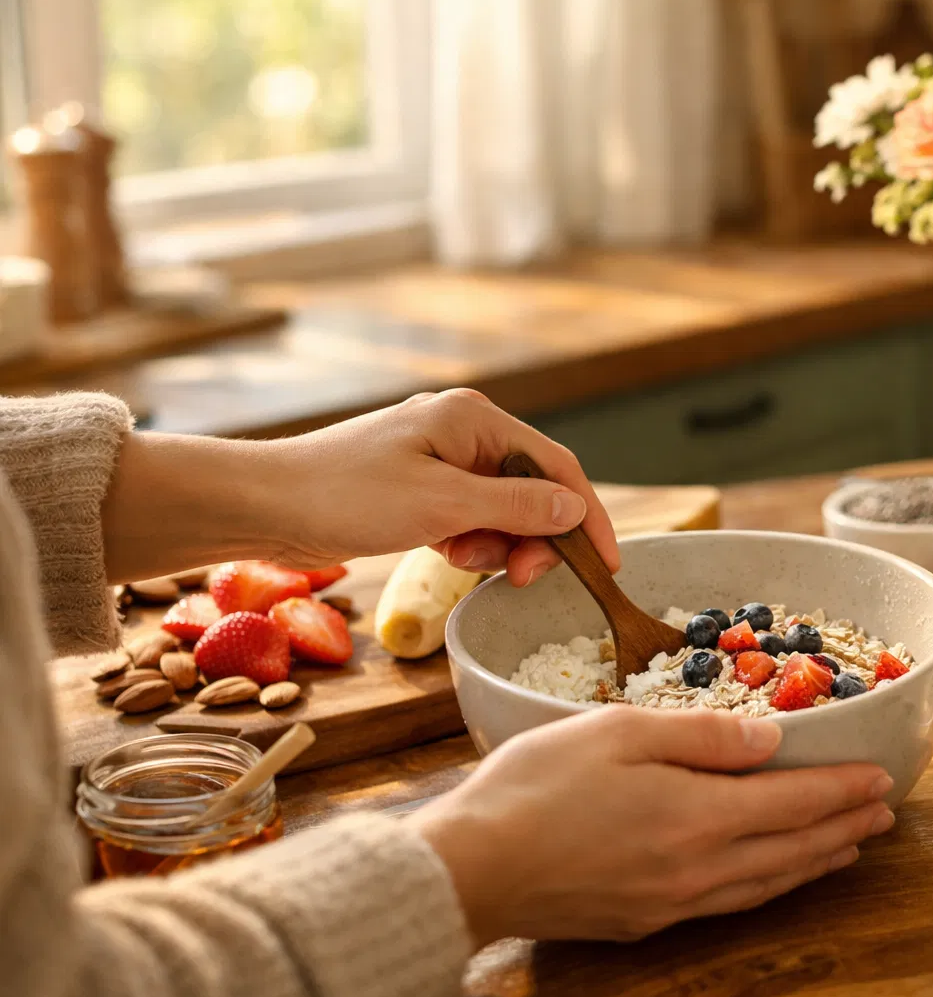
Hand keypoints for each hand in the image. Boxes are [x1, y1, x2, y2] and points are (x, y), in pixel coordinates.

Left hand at [271, 389, 618, 584]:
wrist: (265, 505)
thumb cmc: (346, 495)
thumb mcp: (442, 507)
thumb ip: (516, 508)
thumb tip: (574, 510)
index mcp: (475, 419)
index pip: (556, 467)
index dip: (587, 516)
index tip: (604, 565)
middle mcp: (465, 431)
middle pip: (533, 489)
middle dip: (533, 537)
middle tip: (519, 577)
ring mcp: (442, 458)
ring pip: (503, 510)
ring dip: (495, 544)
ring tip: (459, 557)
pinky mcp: (422, 486)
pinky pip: (471, 516)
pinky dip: (468, 541)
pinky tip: (443, 551)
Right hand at [411, 707, 894, 943]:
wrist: (469, 869)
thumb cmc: (535, 788)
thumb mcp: (619, 732)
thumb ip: (700, 736)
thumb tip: (769, 739)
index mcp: (696, 815)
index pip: (793, 802)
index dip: (842, 789)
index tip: (881, 777)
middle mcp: (697, 868)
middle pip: (792, 849)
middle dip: (845, 828)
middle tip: (885, 813)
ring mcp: (672, 902)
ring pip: (767, 883)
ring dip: (815, 862)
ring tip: (848, 847)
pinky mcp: (645, 921)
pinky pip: (731, 903)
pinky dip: (769, 885)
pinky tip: (770, 877)